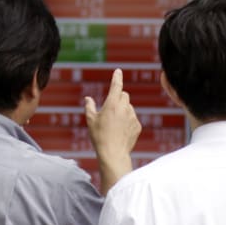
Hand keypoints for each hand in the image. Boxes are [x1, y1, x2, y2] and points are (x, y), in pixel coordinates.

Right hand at [84, 68, 140, 193]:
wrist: (113, 153)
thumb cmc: (99, 136)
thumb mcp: (91, 121)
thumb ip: (89, 107)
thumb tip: (88, 99)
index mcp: (112, 104)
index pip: (116, 86)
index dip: (117, 77)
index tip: (118, 71)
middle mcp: (124, 108)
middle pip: (124, 95)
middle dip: (119, 98)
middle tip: (111, 108)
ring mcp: (132, 116)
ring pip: (129, 107)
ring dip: (123, 110)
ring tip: (114, 125)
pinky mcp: (138, 125)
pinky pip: (133, 118)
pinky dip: (128, 121)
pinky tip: (121, 131)